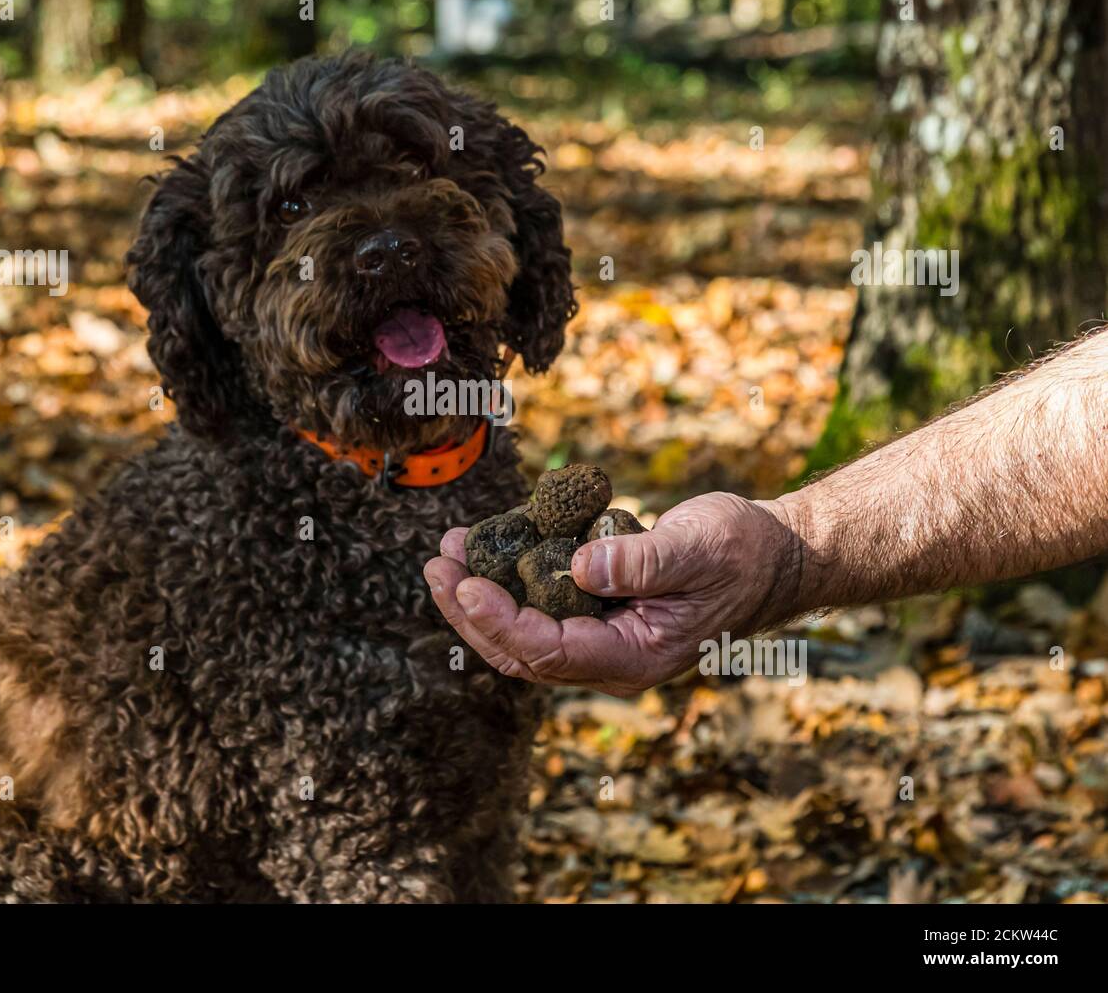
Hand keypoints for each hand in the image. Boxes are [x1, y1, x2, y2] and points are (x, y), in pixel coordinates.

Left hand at [423, 492, 805, 696]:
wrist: (771, 556)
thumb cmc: (741, 552)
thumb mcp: (698, 549)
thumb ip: (642, 562)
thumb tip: (580, 567)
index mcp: (636, 657)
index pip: (550, 651)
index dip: (500, 621)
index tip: (464, 584)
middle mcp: (611, 659)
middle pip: (522, 653)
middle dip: (471, 613)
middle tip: (435, 567)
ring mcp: (601, 640)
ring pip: (522, 636)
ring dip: (479, 598)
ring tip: (446, 551)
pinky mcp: (596, 616)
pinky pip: (539, 610)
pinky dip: (507, 582)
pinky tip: (484, 546)